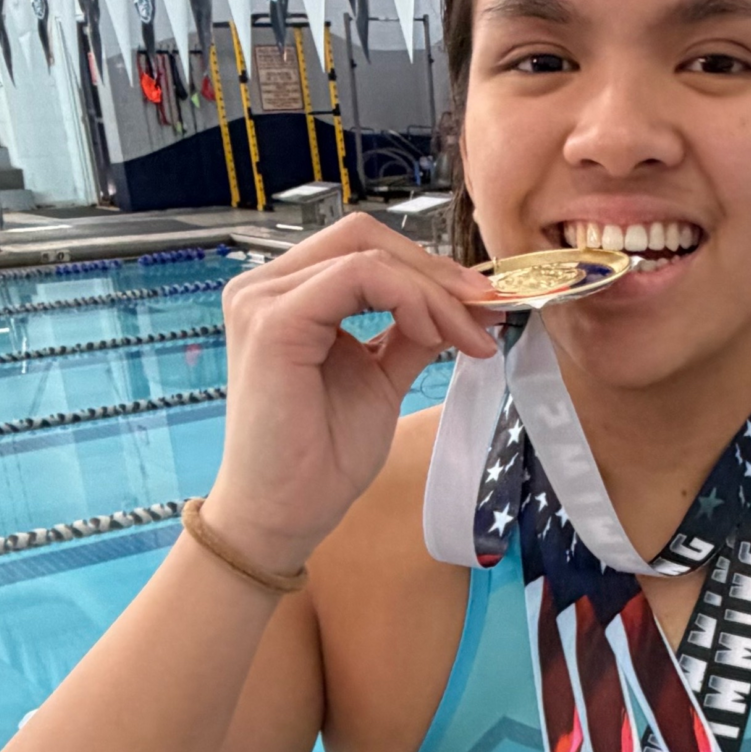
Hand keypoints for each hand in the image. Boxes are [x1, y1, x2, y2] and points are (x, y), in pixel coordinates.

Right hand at [202, 215, 496, 573]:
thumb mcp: (381, 377)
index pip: (363, 248)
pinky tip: (435, 335)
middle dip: (436, 270)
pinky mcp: (273, 322)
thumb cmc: (322, 457)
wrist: (285, 516)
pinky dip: (410, 299)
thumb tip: (462, 303)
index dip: (429, 268)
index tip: (484, 304)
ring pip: (369, 254)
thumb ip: (410, 332)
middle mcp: (264, 287)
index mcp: (286, 295)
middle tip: (487, 307)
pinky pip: (358, 278)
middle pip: (364, 235)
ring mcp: (263, 300)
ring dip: (432, 290)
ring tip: (469, 334)